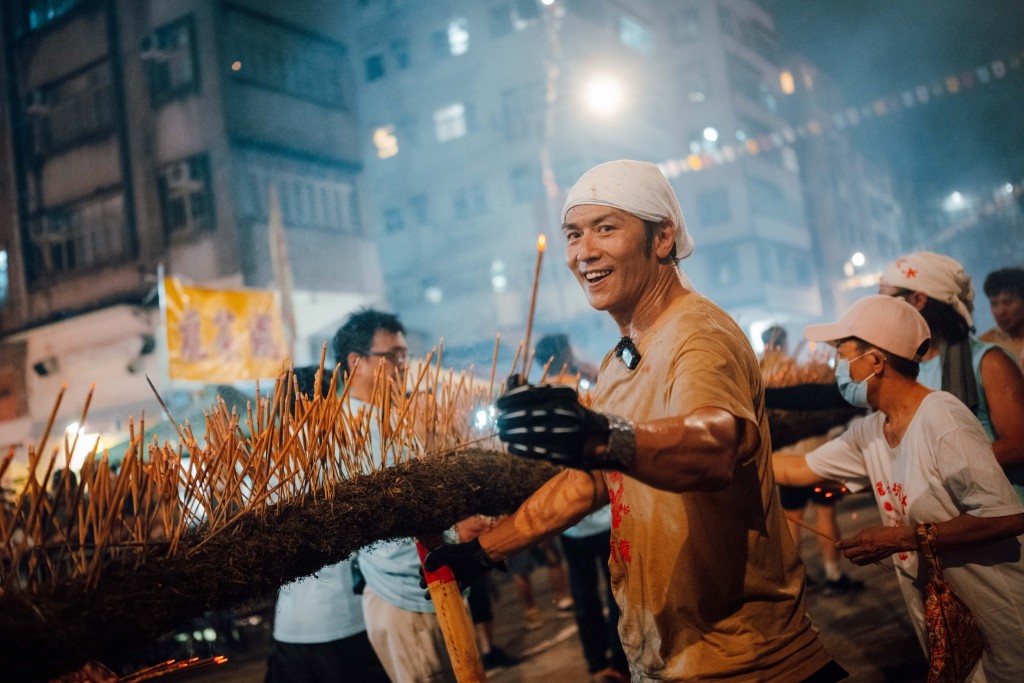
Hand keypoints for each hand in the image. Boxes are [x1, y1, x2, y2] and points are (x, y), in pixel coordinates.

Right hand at [421, 538, 504, 591]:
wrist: (478, 556)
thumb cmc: (460, 552)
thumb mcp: (444, 552)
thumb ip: (433, 557)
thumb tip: (426, 569)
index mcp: (441, 560)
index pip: (428, 566)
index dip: (423, 571)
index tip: (421, 574)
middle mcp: (447, 569)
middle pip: (433, 578)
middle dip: (426, 583)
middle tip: (423, 586)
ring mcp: (455, 576)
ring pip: (442, 586)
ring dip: (434, 592)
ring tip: (428, 596)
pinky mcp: (463, 583)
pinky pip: (455, 591)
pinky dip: (449, 594)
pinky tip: (444, 596)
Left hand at [496, 384, 632, 469]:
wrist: (600, 436)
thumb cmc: (568, 414)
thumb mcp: (557, 397)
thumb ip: (534, 389)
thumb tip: (512, 379)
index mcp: (566, 395)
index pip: (534, 392)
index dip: (512, 397)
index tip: (498, 403)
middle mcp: (571, 412)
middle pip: (533, 413)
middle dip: (511, 418)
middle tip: (499, 421)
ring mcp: (572, 433)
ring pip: (536, 433)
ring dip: (515, 434)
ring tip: (502, 435)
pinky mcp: (570, 452)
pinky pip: (542, 451)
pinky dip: (524, 449)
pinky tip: (512, 447)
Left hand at [837, 525, 914, 564]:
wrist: (894, 540)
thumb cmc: (881, 532)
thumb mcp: (867, 530)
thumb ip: (856, 537)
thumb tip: (848, 542)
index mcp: (861, 539)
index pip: (844, 545)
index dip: (839, 545)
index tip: (837, 545)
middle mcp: (863, 549)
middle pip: (847, 554)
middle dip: (845, 551)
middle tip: (847, 548)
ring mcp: (868, 556)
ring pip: (853, 560)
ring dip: (851, 556)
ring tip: (854, 552)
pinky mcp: (873, 560)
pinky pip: (860, 563)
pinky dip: (858, 560)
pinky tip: (860, 556)